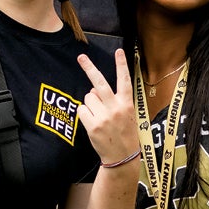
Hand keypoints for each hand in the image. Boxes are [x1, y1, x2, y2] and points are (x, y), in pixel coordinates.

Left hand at [78, 49, 138, 167]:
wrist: (122, 157)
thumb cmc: (124, 134)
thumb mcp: (126, 115)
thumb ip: (113, 101)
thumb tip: (93, 90)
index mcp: (127, 104)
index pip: (125, 81)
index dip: (122, 65)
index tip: (118, 51)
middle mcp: (116, 108)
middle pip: (100, 83)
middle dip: (89, 68)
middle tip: (81, 57)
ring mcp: (104, 116)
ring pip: (88, 98)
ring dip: (90, 103)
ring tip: (99, 116)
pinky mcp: (93, 125)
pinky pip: (81, 110)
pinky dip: (84, 114)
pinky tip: (93, 123)